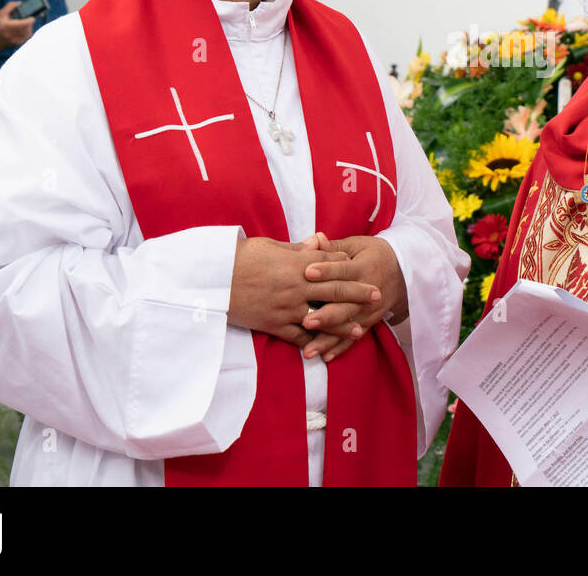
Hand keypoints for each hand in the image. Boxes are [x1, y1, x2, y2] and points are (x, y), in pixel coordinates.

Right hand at [0, 1, 36, 55]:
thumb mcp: (1, 14)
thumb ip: (10, 6)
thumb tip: (20, 3)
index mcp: (6, 26)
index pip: (24, 24)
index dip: (30, 20)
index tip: (31, 17)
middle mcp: (11, 34)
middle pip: (27, 27)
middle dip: (29, 22)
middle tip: (28, 18)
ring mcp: (15, 40)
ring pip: (29, 32)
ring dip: (29, 27)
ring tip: (26, 23)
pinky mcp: (18, 43)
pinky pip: (27, 37)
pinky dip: (27, 32)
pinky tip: (24, 29)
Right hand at [228, 234, 379, 346]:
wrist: (211, 279)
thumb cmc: (239, 257)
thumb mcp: (269, 245)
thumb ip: (297, 248)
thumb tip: (318, 242)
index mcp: (296, 264)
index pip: (330, 264)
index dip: (347, 266)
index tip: (362, 267)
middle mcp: (296, 287)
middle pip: (334, 290)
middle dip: (357, 293)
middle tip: (376, 295)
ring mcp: (285, 308)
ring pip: (321, 317)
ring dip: (342, 324)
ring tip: (359, 329)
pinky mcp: (273, 324)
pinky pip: (297, 335)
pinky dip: (312, 340)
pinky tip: (325, 345)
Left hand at [298, 233, 407, 362]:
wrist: (405, 271)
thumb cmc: (374, 254)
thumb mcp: (357, 245)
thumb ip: (334, 247)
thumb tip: (315, 238)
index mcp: (363, 268)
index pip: (344, 270)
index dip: (327, 270)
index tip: (307, 272)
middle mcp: (367, 292)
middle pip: (345, 304)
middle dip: (326, 314)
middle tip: (306, 321)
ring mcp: (369, 311)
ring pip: (347, 326)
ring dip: (328, 339)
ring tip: (309, 349)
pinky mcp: (369, 322)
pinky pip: (354, 338)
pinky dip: (340, 349)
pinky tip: (325, 358)